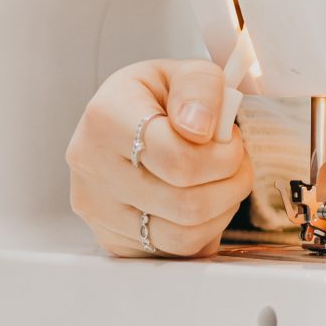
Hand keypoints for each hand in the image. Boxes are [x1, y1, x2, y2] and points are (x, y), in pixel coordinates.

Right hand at [65, 59, 252, 258]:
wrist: (127, 121)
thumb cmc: (156, 98)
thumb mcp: (183, 71)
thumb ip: (200, 86)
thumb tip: (200, 129)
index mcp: (105, 118)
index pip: (179, 160)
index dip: (224, 156)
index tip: (230, 141)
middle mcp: (90, 167)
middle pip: (185, 204)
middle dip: (230, 185)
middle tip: (235, 164)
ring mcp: (96, 209)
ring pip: (182, 237)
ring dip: (219, 212)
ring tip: (219, 183)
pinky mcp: (110, 239)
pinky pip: (172, 254)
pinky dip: (199, 234)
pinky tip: (197, 203)